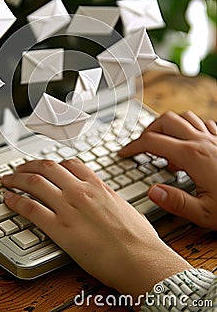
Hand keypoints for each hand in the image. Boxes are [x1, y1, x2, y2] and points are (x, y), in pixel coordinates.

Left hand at [1, 158, 189, 297]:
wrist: (141, 259)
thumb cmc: (139, 238)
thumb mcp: (124, 207)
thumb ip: (107, 198)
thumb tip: (104, 198)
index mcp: (97, 185)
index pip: (69, 165)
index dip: (52, 164)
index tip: (44, 167)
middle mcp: (81, 191)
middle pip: (47, 168)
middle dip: (29, 166)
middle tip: (19, 169)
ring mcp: (69, 208)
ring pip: (34, 183)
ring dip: (16, 179)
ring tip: (7, 180)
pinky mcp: (60, 229)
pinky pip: (31, 208)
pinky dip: (16, 201)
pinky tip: (9, 199)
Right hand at [119, 111, 216, 229]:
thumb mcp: (205, 215)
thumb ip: (176, 202)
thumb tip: (152, 191)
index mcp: (193, 157)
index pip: (153, 142)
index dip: (133, 146)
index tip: (125, 153)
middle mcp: (202, 142)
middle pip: (166, 121)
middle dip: (148, 131)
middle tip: (141, 146)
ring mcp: (214, 138)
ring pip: (184, 117)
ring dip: (169, 125)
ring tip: (163, 142)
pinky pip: (202, 123)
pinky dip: (189, 127)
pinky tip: (189, 141)